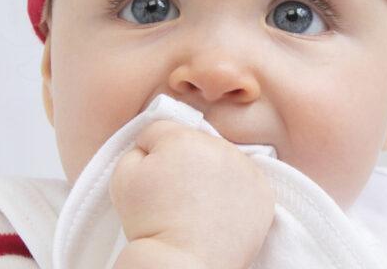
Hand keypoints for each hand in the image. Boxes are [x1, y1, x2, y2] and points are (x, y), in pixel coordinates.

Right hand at [109, 119, 275, 268]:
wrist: (183, 267)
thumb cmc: (150, 225)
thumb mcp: (123, 179)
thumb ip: (135, 149)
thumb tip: (149, 146)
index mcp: (182, 137)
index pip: (159, 131)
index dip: (148, 155)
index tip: (151, 181)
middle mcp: (218, 145)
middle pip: (193, 142)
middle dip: (182, 162)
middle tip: (174, 197)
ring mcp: (245, 168)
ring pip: (220, 159)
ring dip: (209, 174)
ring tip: (197, 207)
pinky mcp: (262, 191)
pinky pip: (243, 181)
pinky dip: (233, 193)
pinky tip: (219, 212)